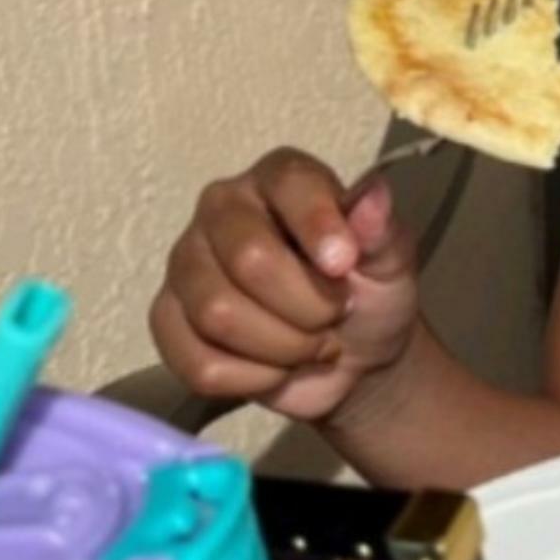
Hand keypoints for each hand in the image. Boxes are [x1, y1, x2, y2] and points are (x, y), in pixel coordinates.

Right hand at [149, 147, 422, 424]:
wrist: (352, 358)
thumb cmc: (369, 295)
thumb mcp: (392, 263)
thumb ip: (381, 231)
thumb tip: (372, 196)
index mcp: (279, 178)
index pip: (287, 185)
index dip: (318, 228)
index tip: (344, 266)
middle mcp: (222, 208)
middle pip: (249, 259)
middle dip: (307, 307)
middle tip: (332, 316)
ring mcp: (186, 262)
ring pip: (218, 315)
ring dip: (281, 348)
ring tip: (307, 343)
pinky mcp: (167, 318)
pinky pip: (197, 362)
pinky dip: (250, 380)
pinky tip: (272, 368)